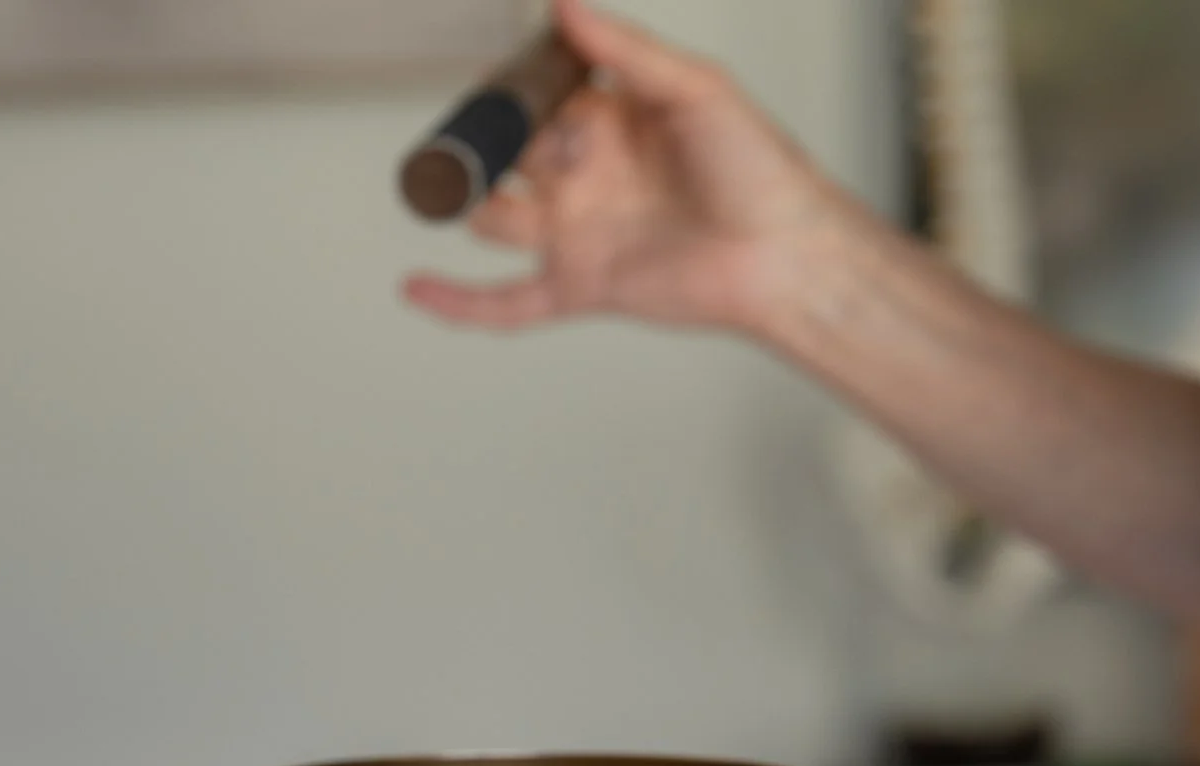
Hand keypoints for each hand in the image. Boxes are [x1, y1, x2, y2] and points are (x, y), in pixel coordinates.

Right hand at [406, 0, 860, 337]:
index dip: (510, 85)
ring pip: (496, 218)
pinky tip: (415, 288)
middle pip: (507, 154)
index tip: (491, 70)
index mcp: (610, 121)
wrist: (784, 253)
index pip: (537, 95)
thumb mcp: (695, 89)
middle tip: (469, 134)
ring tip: (444, 188)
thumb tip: (565, 2)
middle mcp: (587, 175)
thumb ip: (626, 49)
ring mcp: (577, 232)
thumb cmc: (758, 170)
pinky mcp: (579, 286)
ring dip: (468, 203)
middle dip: (483, 142)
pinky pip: (508, 301)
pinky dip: (458, 301)